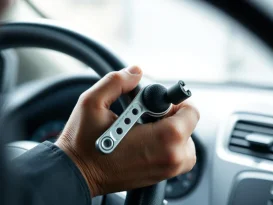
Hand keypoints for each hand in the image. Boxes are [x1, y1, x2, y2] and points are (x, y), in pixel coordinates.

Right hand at [55, 66, 199, 196]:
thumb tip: (136, 72)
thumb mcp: (93, 103)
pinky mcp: (161, 177)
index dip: (175, 101)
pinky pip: (176, 154)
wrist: (76, 174)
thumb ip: (117, 81)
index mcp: (165, 139)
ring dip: (169, 129)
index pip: (191, 111)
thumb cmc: (83, 144)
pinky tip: (144, 139)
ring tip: (143, 127)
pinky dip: (166, 143)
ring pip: (184, 141)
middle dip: (170, 115)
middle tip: (145, 115)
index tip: (156, 103)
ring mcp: (168, 170)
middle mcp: (172, 158)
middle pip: (189, 125)